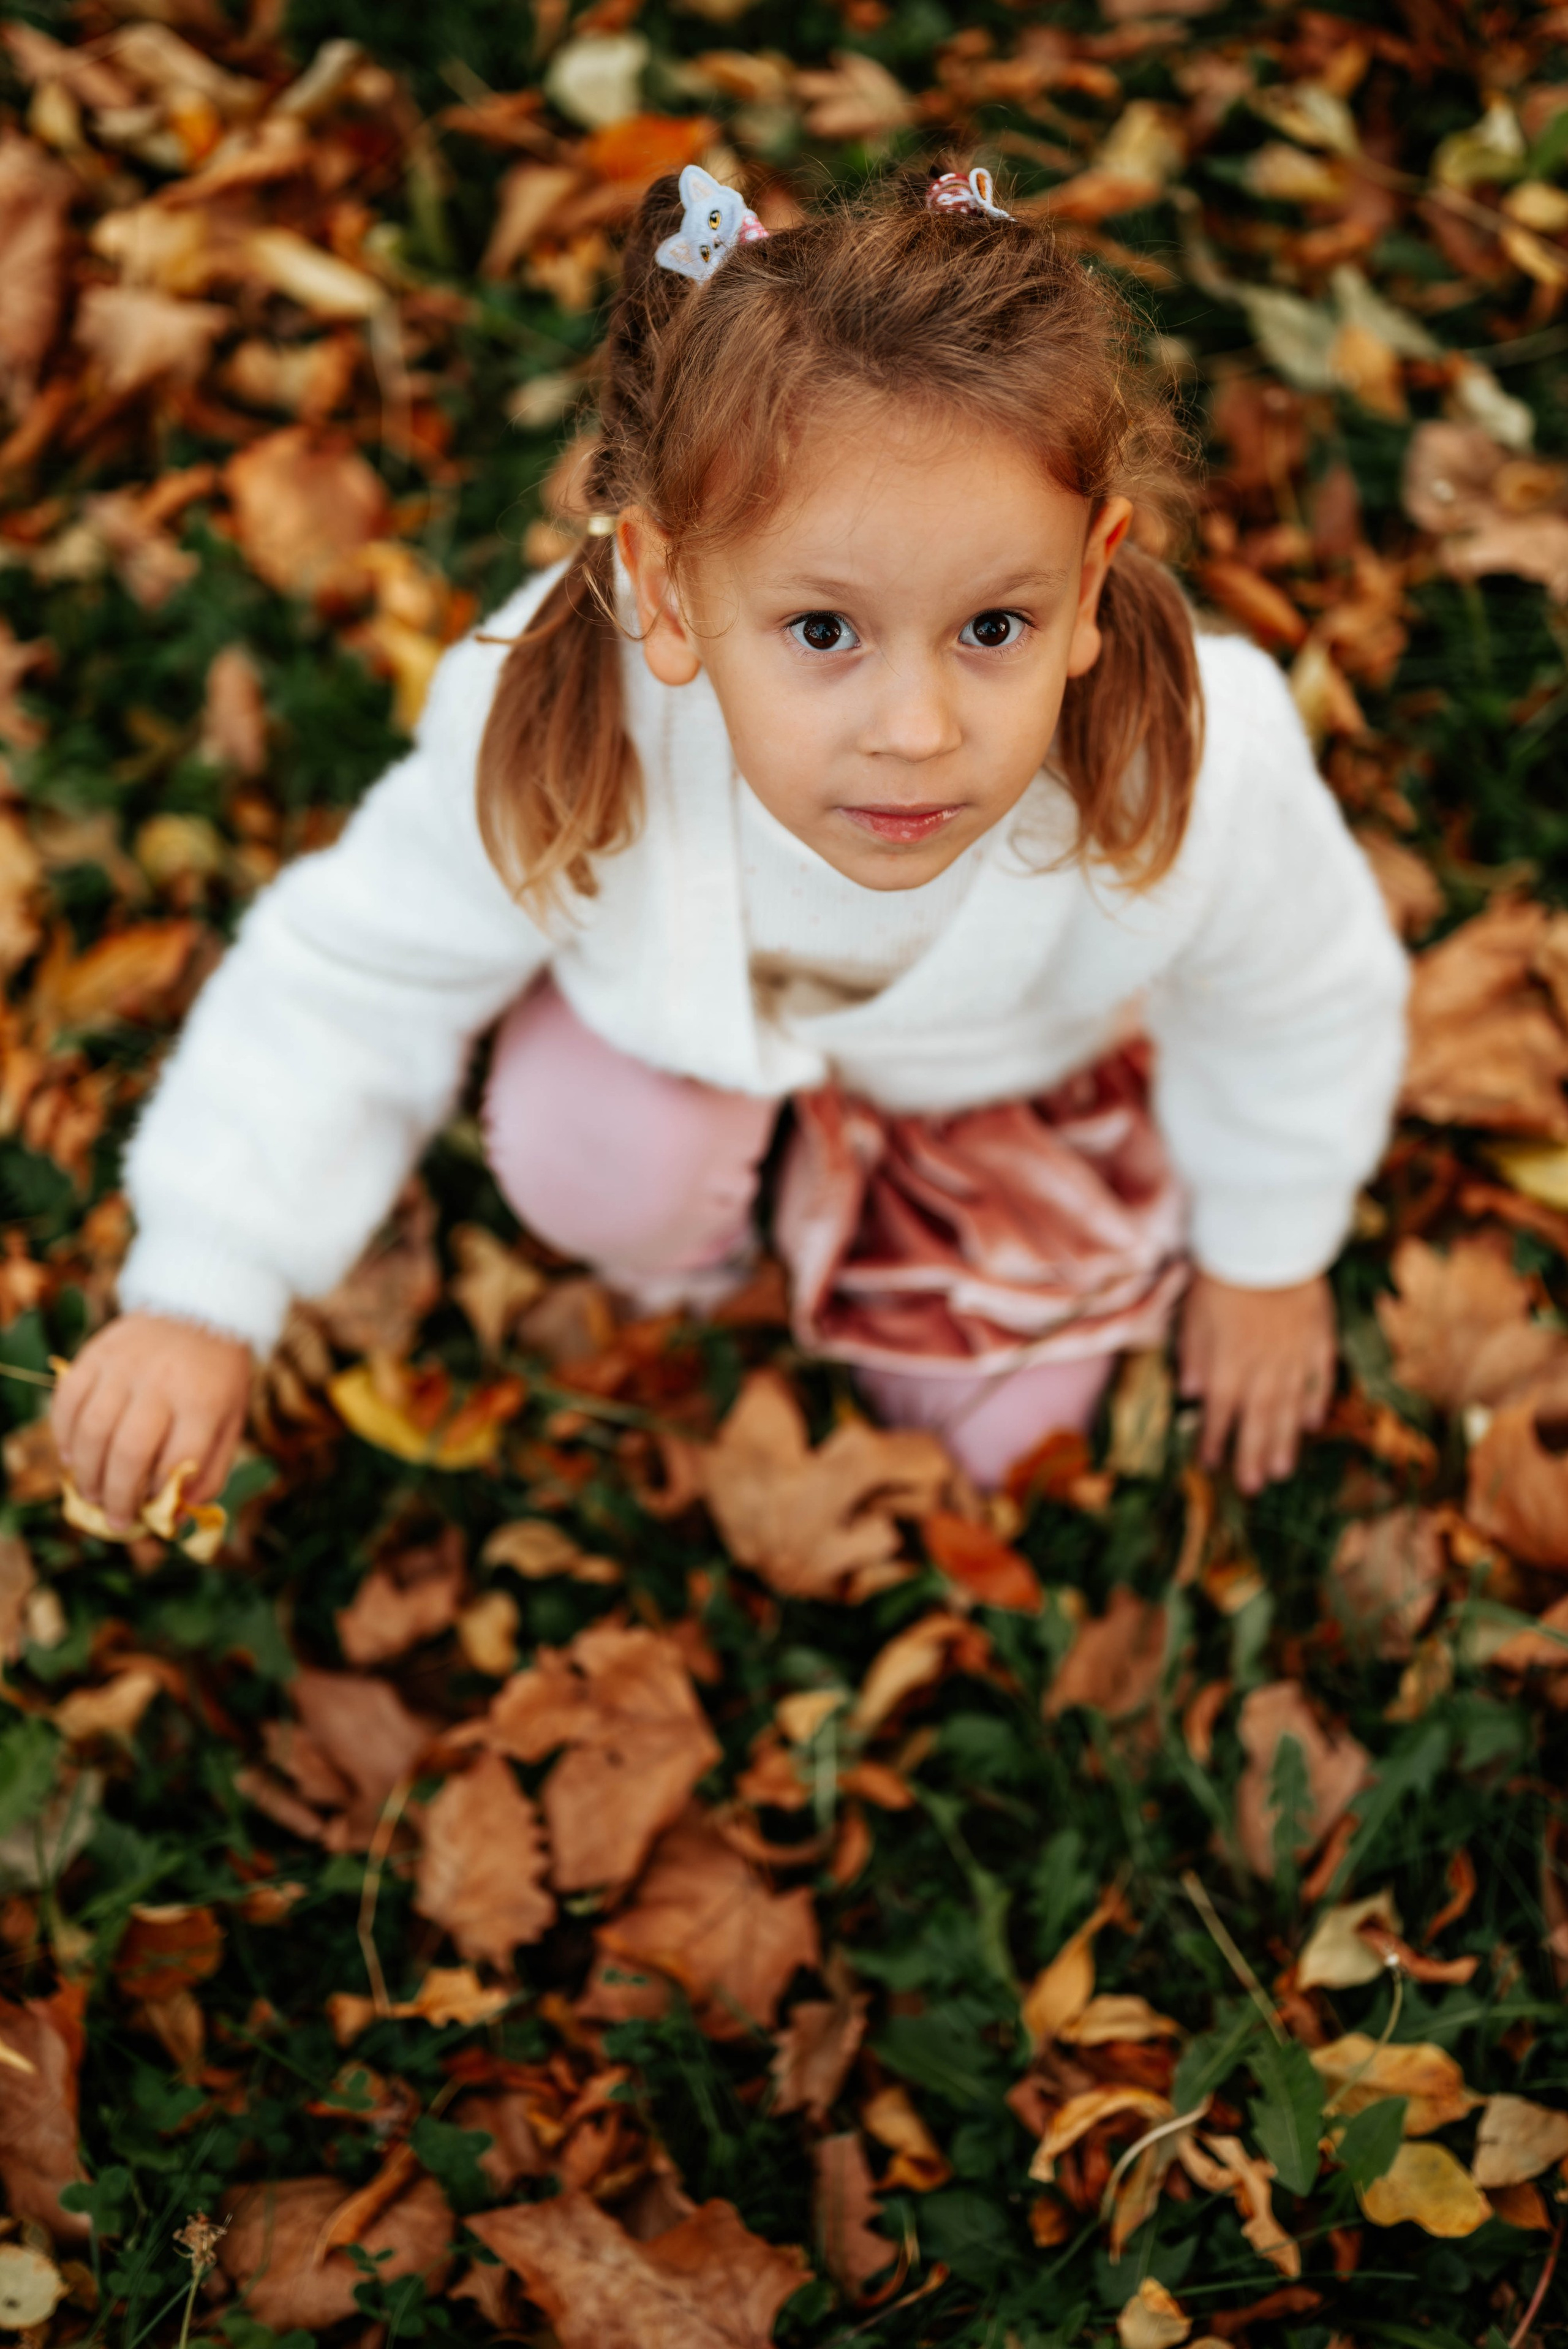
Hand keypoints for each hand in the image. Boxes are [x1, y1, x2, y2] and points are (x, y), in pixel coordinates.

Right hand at [51, 1314, 251, 1533]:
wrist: (200, 1306)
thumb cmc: (216, 1375)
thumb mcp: (232, 1418)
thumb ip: (211, 1467)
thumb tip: (178, 1514)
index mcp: (204, 1401)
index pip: (177, 1462)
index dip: (160, 1495)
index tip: (151, 1510)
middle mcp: (163, 1383)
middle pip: (129, 1452)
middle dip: (117, 1496)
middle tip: (114, 1519)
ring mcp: (126, 1366)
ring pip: (93, 1431)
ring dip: (86, 1473)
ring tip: (91, 1494)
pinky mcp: (98, 1353)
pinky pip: (68, 1400)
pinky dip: (64, 1433)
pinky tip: (72, 1455)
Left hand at [1178, 1272, 1334, 1494]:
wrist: (1265, 1244)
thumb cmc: (1219, 1276)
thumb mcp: (1192, 1317)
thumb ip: (1195, 1357)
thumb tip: (1194, 1394)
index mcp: (1227, 1367)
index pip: (1219, 1413)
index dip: (1214, 1440)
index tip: (1210, 1465)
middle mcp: (1261, 1370)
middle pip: (1257, 1420)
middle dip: (1252, 1455)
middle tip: (1252, 1486)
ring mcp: (1293, 1356)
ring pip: (1288, 1408)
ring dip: (1283, 1440)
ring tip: (1281, 1470)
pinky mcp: (1317, 1336)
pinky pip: (1317, 1375)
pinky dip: (1314, 1400)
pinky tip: (1311, 1422)